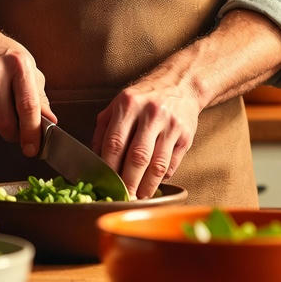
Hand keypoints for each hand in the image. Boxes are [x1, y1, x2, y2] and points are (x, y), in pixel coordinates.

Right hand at [0, 20, 54, 156]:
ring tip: (0, 107)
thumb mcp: (27, 67)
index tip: (33, 148)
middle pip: (6, 122)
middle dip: (13, 135)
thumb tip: (50, 122)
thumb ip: (39, 96)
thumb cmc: (2, 55)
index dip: (32, 132)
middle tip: (17, 132)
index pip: (28, 106)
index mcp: (18, 65)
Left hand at [93, 76, 199, 199]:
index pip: (115, 143)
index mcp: (128, 104)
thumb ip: (103, 129)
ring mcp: (171, 125)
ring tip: (139, 196)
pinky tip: (153, 183)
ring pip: (157, 165)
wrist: (181, 84)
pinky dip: (161, 177)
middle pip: (137, 157)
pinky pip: (172, 163)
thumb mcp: (118, 103)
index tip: (105, 183)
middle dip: (128, 182)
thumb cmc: (145, 97)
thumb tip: (94, 158)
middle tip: (123, 198)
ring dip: (147, 186)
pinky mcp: (186, 136)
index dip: (109, 167)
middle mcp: (151, 113)